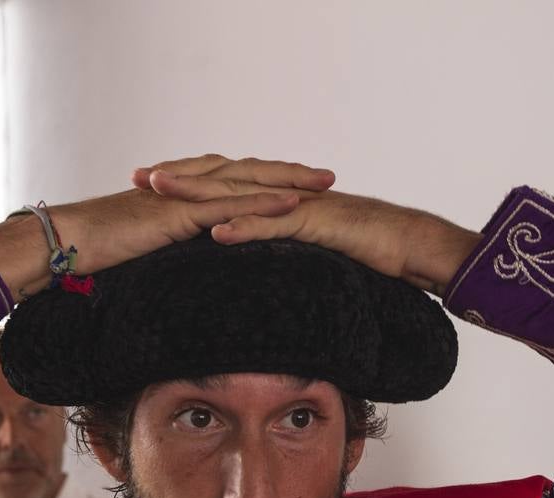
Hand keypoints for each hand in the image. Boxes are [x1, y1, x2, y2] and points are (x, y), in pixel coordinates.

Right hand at [0, 156, 332, 297]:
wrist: (62, 241)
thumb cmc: (90, 251)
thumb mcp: (139, 250)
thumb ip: (162, 250)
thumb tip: (178, 268)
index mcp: (177, 194)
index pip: (230, 180)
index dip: (265, 178)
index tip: (299, 183)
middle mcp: (184, 188)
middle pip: (247, 172)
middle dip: (289, 172)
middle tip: (328, 176)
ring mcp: (182, 198)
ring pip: (245, 182)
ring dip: (287, 181)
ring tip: (324, 184)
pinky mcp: (178, 214)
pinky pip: (228, 206)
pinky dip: (262, 203)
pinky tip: (292, 205)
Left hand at [134, 155, 481, 295]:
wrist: (416, 246)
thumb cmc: (370, 253)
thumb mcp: (313, 254)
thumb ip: (284, 251)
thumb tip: (257, 265)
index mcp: (282, 201)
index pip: (227, 186)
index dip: (189, 182)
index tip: (150, 184)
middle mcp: (286, 196)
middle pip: (224, 181)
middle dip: (179, 177)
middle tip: (138, 175)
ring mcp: (302, 207)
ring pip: (242, 196)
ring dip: (198, 193)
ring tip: (159, 191)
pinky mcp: (321, 224)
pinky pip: (277, 226)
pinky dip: (246, 228)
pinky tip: (216, 233)